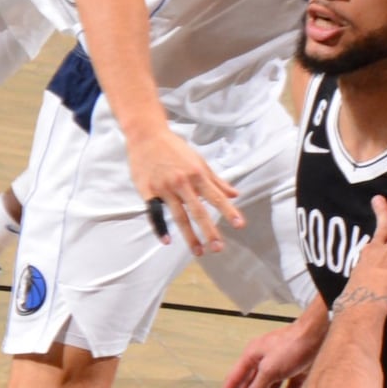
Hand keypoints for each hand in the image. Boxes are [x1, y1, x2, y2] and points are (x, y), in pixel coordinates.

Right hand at [127, 117, 243, 255]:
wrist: (146, 136)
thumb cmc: (174, 148)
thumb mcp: (199, 161)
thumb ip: (216, 181)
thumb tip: (235, 194)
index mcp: (197, 174)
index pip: (216, 197)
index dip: (229, 211)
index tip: (240, 225)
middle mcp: (182, 182)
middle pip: (198, 211)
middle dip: (209, 231)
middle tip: (218, 248)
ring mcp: (164, 188)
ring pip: (179, 216)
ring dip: (189, 235)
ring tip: (198, 251)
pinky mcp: (148, 191)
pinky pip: (154, 213)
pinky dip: (160, 227)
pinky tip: (167, 240)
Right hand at [214, 309, 324, 387]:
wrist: (319, 332)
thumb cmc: (291, 346)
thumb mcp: (270, 370)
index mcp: (252, 356)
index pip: (233, 381)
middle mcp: (264, 360)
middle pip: (249, 385)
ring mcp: (281, 364)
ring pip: (268, 387)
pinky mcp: (297, 368)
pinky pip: (287, 386)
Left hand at [346, 181, 386, 319]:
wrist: (361, 306)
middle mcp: (379, 250)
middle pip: (383, 227)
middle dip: (383, 211)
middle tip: (377, 198)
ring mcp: (365, 261)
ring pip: (371, 243)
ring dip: (374, 235)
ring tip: (374, 233)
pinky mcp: (356, 274)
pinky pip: (363, 260)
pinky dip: (367, 256)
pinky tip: (366, 261)